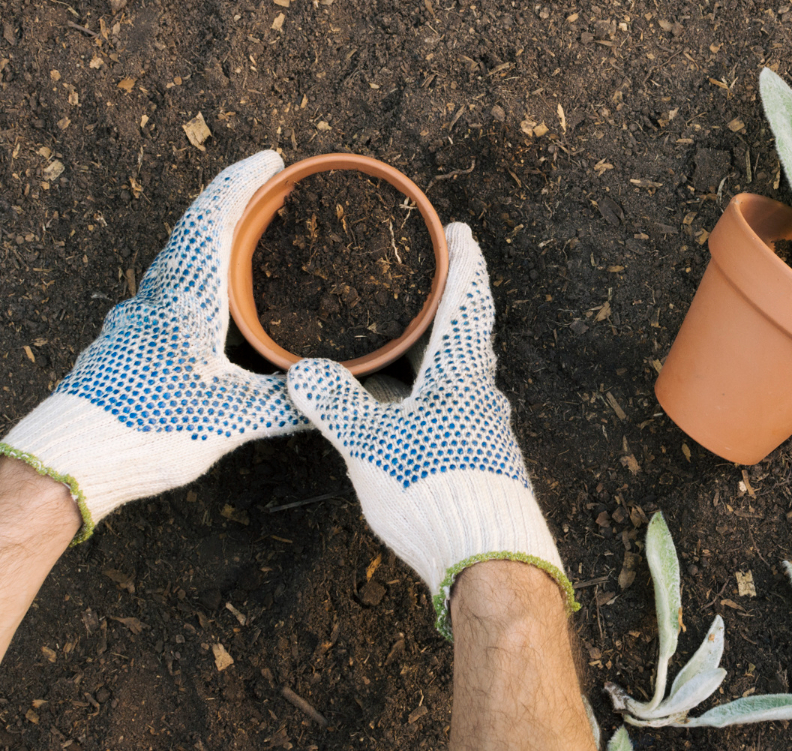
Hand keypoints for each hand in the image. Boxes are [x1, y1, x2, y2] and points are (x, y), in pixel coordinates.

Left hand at [0, 149, 306, 540]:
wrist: (66, 462)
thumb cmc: (147, 431)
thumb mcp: (232, 420)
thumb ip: (288, 406)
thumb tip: (334, 396)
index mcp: (185, 301)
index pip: (214, 221)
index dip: (242, 183)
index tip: (270, 159)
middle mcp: (154, 299)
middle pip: (193, 231)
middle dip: (230, 203)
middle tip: (264, 187)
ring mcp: (131, 320)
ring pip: (175, 261)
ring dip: (207, 239)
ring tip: (239, 237)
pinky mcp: (120, 345)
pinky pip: (162, 290)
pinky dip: (191, 273)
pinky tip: (202, 302)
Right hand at [287, 223, 574, 637]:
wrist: (489, 558)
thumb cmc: (435, 490)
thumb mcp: (371, 443)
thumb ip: (336, 403)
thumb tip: (302, 369)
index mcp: (460, 374)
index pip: (465, 302)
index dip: (462, 264)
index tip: (458, 233)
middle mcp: (480, 395)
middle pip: (462, 336)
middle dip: (443, 305)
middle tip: (423, 278)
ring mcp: (483, 429)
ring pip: (456, 375)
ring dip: (434, 352)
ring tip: (405, 339)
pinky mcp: (478, 460)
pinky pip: (452, 408)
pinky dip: (429, 391)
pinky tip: (406, 405)